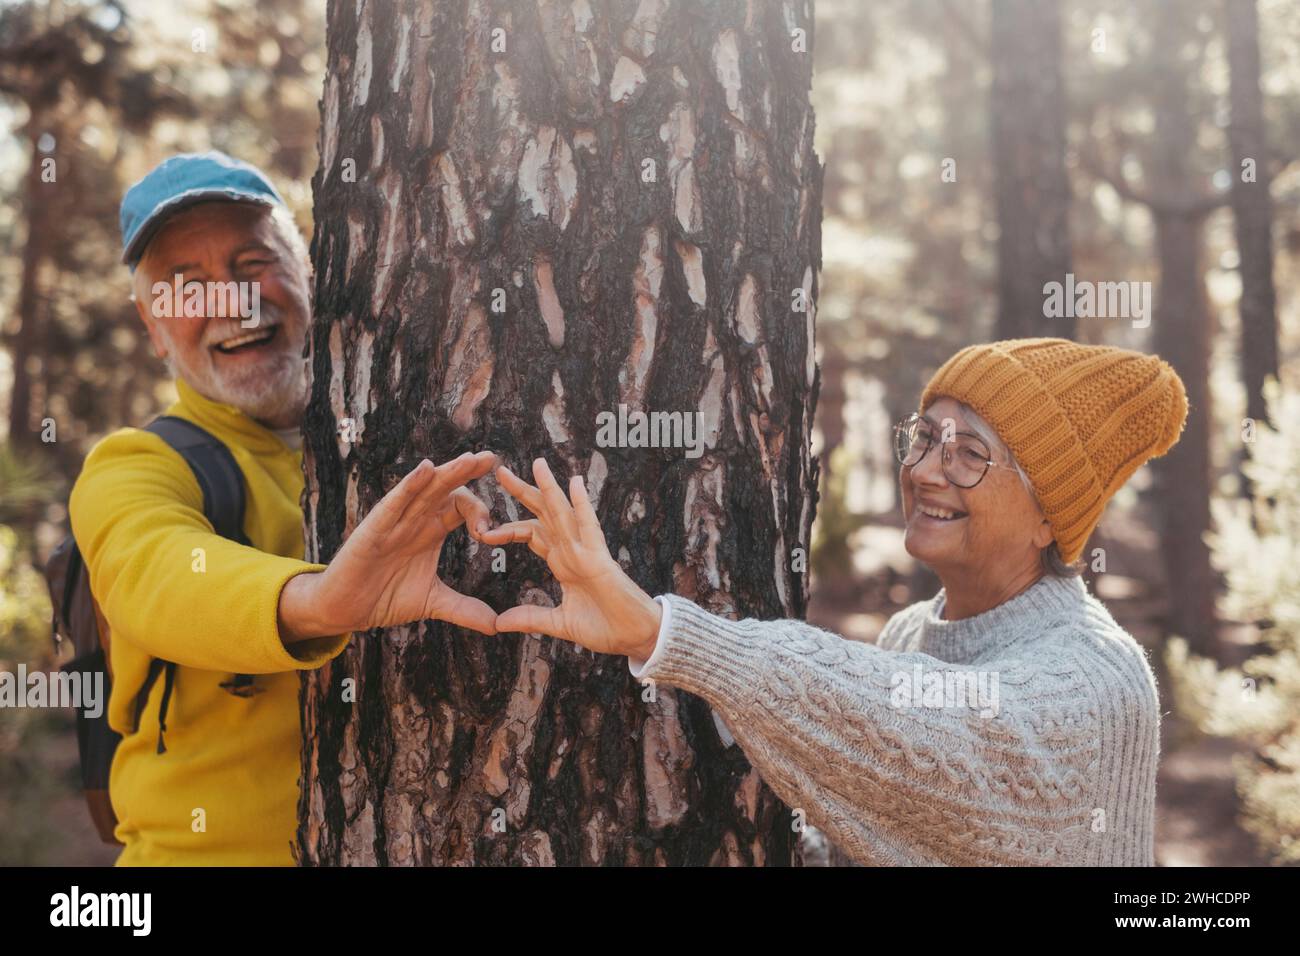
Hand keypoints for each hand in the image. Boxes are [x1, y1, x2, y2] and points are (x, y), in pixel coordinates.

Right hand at [279, 451, 498, 639]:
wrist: (345, 610)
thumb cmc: (384, 598)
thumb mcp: (432, 603)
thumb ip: (464, 609)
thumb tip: (497, 626)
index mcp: (430, 532)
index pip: (460, 508)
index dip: (480, 514)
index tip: (491, 536)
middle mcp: (414, 521)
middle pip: (445, 489)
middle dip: (467, 473)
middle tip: (490, 458)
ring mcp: (394, 522)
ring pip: (424, 490)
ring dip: (448, 473)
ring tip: (470, 459)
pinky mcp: (374, 530)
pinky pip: (394, 503)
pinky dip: (409, 485)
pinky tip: (426, 469)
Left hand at [481, 457, 661, 658]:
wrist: (635, 637)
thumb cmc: (606, 628)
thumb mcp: (560, 624)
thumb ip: (531, 619)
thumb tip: (500, 622)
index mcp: (563, 563)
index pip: (532, 535)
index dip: (509, 528)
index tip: (483, 528)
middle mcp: (573, 551)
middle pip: (543, 515)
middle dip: (523, 493)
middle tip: (500, 471)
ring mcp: (587, 552)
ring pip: (564, 513)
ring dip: (550, 488)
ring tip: (537, 463)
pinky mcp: (601, 559)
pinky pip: (590, 527)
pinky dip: (583, 505)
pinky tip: (575, 483)